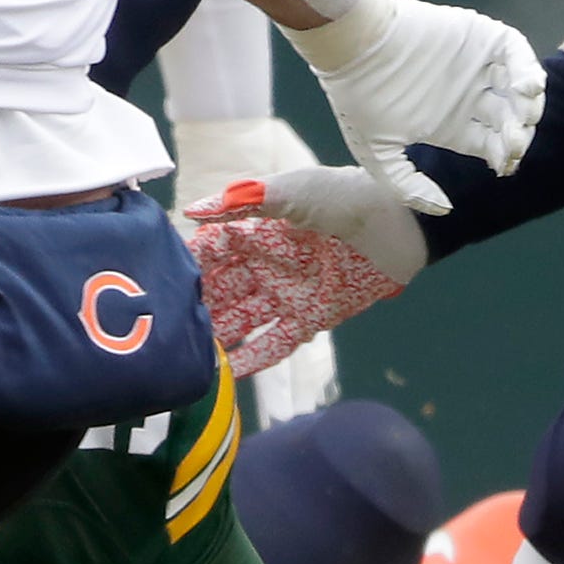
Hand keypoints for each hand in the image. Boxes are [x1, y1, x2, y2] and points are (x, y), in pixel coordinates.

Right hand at [170, 116, 337, 421]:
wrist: (405, 221)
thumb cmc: (348, 195)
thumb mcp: (292, 188)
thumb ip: (241, 200)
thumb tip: (189, 212)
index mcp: (257, 232)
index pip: (211, 251)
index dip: (187, 262)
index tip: (159, 278)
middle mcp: (266, 266)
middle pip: (220, 289)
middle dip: (193, 305)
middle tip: (158, 326)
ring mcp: (287, 294)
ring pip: (240, 319)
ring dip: (214, 335)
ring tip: (181, 354)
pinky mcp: (312, 318)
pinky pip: (276, 343)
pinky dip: (252, 359)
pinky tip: (224, 374)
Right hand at [295, 0, 542, 213]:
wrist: (353, 48)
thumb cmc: (359, 99)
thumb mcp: (376, 154)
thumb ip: (407, 186)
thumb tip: (445, 210)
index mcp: (448, 123)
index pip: (491, 144)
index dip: (503, 156)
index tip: (503, 165)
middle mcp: (467, 96)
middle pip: (510, 121)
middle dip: (517, 136)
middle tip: (512, 144)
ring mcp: (476, 66)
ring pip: (520, 91)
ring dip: (528, 107)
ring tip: (520, 118)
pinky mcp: (481, 37)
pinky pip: (517, 53)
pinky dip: (527, 70)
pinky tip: (523, 89)